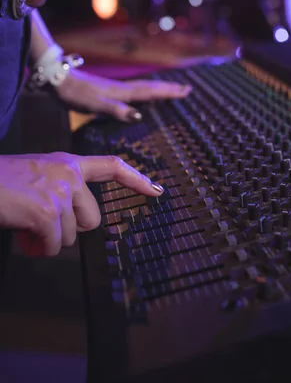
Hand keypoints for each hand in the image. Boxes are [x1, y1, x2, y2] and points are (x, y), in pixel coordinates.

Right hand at [0, 152, 163, 256]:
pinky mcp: (47, 212)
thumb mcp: (38, 175)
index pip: (112, 166)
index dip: (137, 179)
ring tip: (26, 223)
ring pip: (72, 236)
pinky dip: (38, 248)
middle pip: (93, 219)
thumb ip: (62, 190)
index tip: (157, 190)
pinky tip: (23, 233)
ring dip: (49, 239)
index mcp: (68, 163)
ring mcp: (60, 192)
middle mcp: (69, 174)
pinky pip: (54, 246)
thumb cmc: (3, 182)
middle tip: (43, 223)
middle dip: (71, 229)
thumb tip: (75, 222)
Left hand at [56, 69, 191, 121]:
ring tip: (172, 91)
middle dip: (169, 89)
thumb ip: (116, 110)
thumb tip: (139, 115)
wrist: (58, 81)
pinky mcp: (108, 91)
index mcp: (122, 93)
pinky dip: (145, 92)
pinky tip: (142, 97)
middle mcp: (122, 89)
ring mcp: (115, 89)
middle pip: (150, 87)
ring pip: (143, 88)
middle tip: (187, 89)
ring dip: (159, 89)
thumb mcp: (95, 105)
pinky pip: (133, 91)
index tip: (186, 90)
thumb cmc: (76, 95)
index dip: (169, 92)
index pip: (151, 91)